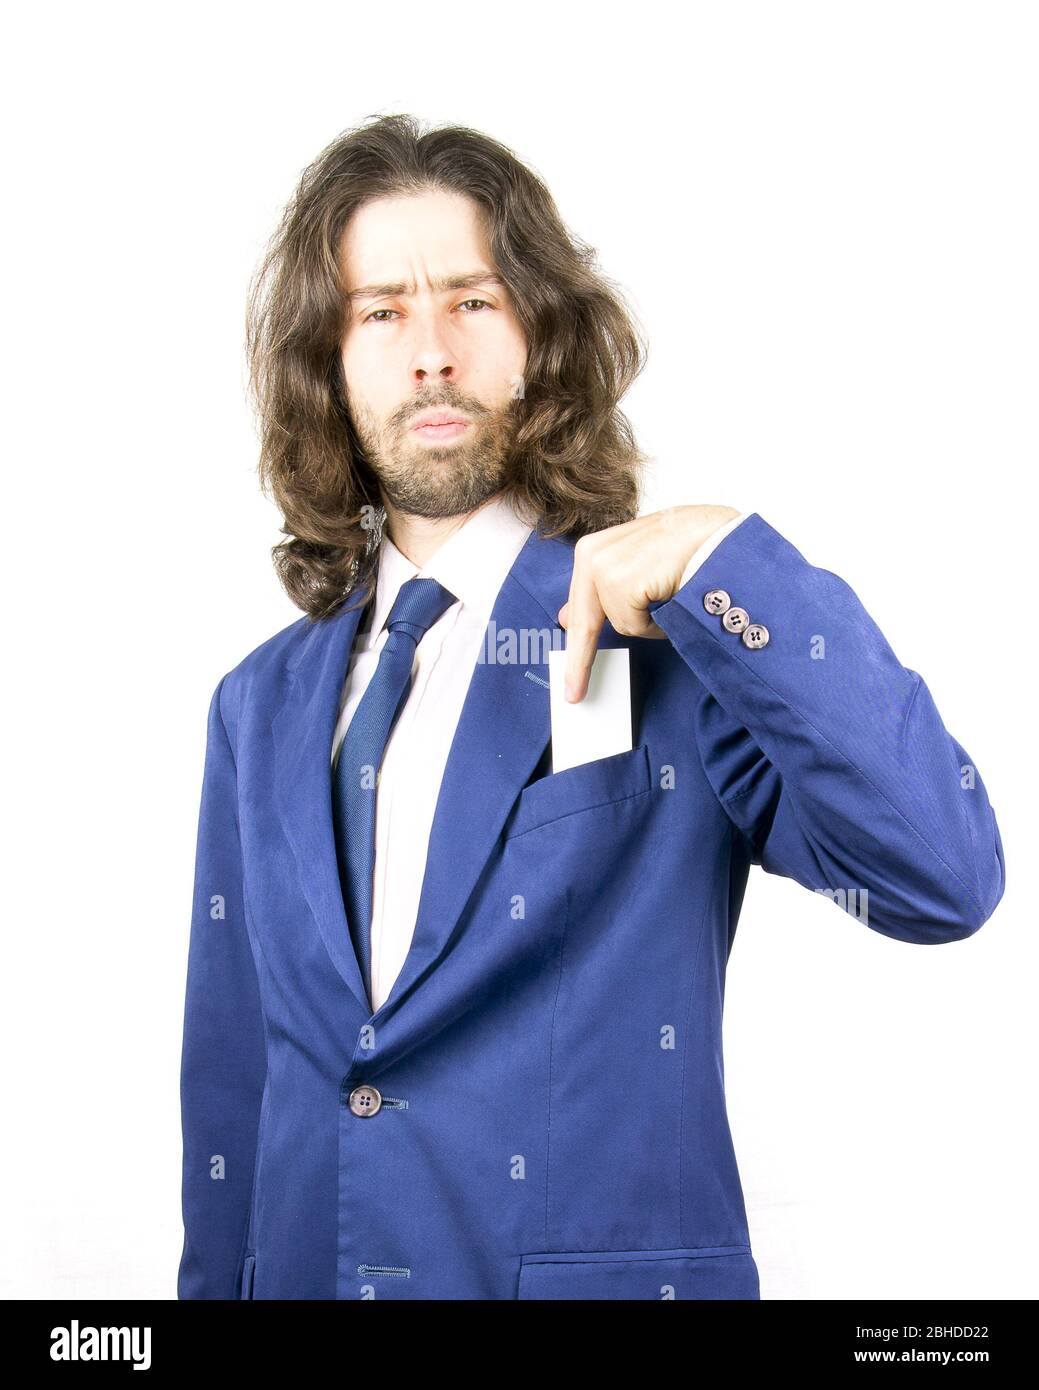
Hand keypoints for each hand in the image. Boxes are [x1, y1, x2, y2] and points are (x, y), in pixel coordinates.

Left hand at [557, 504, 739, 701]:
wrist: (720, 532)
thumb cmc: (689, 544)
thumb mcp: (638, 563)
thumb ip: (603, 588)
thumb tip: (565, 617)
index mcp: (592, 548)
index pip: (577, 605)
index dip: (573, 644)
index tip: (568, 680)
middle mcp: (591, 554)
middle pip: (583, 623)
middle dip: (580, 662)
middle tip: (575, 695)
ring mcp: (604, 568)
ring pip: (620, 626)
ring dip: (648, 621)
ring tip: (668, 594)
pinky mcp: (621, 583)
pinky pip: (636, 626)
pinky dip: (657, 622)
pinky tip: (672, 596)